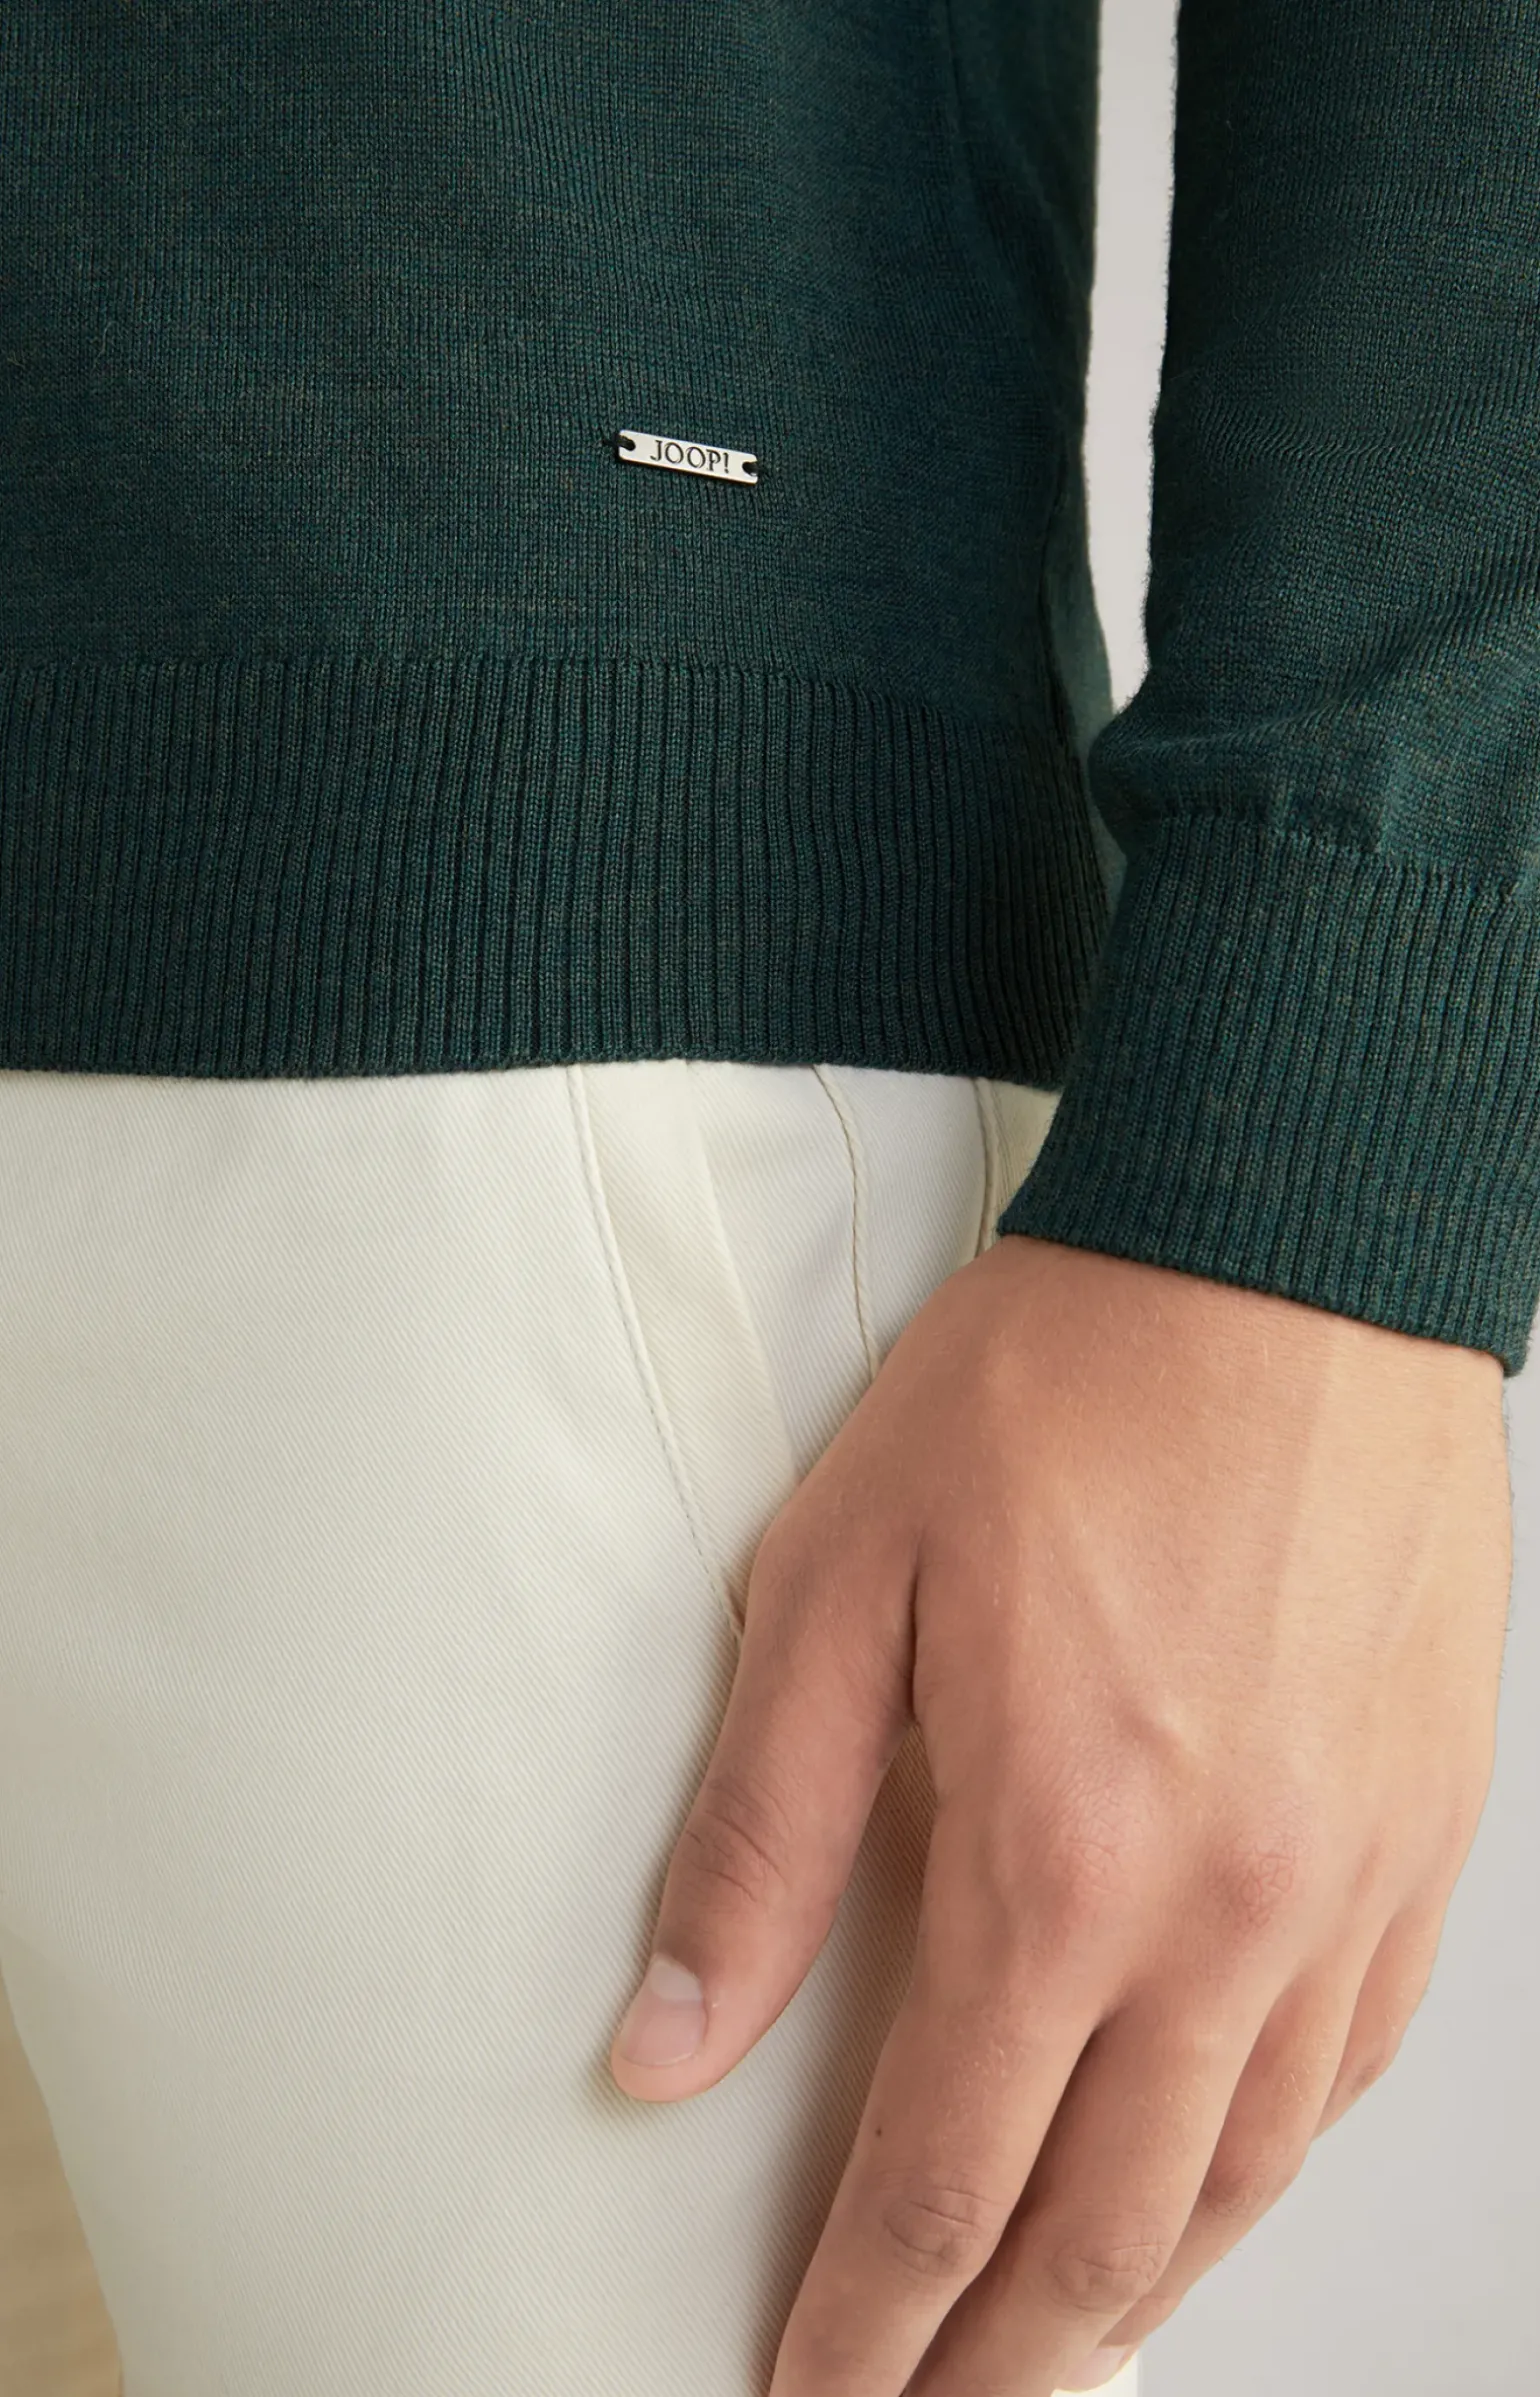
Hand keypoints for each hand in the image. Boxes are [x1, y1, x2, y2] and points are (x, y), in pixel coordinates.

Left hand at [607, 1234, 1511, 2395]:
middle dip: (998, 2364)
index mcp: (1063, 1860)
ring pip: (1244, 2177)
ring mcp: (1353, 1884)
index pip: (942, 2184)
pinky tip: (1211, 2169)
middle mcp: (1231, 1913)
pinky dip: (1265, 2157)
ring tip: (1047, 2337)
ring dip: (1134, 2286)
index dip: (865, 2327)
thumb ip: (756, 1836)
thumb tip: (664, 2044)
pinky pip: (1354, 2065)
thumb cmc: (1064, 1389)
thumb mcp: (839, 1582)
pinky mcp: (1427, 1833)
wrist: (1283, 1257)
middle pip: (1107, 2233)